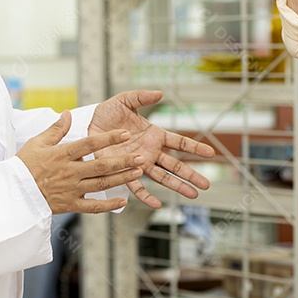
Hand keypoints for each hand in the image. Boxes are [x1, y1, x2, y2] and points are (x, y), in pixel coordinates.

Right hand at [16, 110, 143, 213]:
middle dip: (123, 160)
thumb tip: (68, 113)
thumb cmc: (23, 166)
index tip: (125, 133)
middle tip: (140, 156)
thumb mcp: (36, 143)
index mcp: (62, 154)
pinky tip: (123, 200)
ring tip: (138, 172)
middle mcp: (70, 172)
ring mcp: (71, 189)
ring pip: (101, 183)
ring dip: (121, 178)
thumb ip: (55, 129)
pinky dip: (108, 205)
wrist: (12, 194)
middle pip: (101, 165)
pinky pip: (93, 207)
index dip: (109, 138)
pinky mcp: (70, 205)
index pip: (90, 143)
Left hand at [89, 90, 216, 208]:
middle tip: (206, 185)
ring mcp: (138, 163)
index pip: (179, 142)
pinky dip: (146, 196)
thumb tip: (160, 93)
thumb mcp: (125, 100)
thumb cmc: (107, 112)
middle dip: (190, 174)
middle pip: (175, 165)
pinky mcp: (123, 171)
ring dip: (177, 186)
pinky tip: (157, 204)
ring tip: (193, 195)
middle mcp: (150, 151)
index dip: (194, 147)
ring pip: (162, 177)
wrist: (87, 125)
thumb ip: (142, 96)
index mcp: (154, 134)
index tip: (210, 153)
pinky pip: (137, 186)